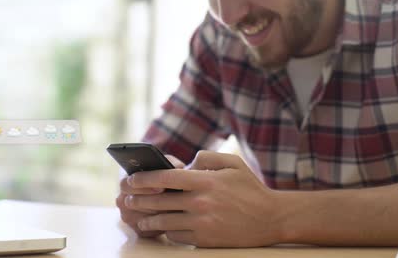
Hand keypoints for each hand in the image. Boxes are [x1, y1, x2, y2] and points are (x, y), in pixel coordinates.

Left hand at [124, 151, 285, 246]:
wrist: (271, 219)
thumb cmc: (250, 189)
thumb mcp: (232, 163)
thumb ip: (206, 157)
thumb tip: (185, 164)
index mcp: (206, 181)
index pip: (167, 178)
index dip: (145, 178)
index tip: (132, 178)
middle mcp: (201, 202)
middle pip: (160, 201)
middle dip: (139, 200)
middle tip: (127, 199)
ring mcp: (202, 223)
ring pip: (165, 221)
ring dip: (148, 219)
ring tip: (140, 217)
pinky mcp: (205, 240)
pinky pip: (177, 236)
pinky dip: (167, 231)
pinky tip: (162, 227)